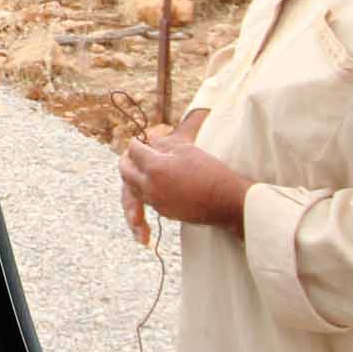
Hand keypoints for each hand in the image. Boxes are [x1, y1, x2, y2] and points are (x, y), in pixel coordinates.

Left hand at [120, 110, 210, 243]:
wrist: (227, 202)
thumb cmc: (210, 171)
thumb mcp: (186, 149)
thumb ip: (163, 144)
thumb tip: (149, 140)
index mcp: (154, 168)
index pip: (134, 151)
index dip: (135, 143)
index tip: (137, 139)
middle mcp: (150, 187)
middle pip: (126, 172)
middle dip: (126, 160)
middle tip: (131, 153)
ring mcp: (156, 201)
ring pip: (132, 188)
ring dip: (131, 176)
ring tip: (136, 168)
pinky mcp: (164, 212)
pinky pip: (145, 199)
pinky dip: (142, 190)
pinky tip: (150, 184)